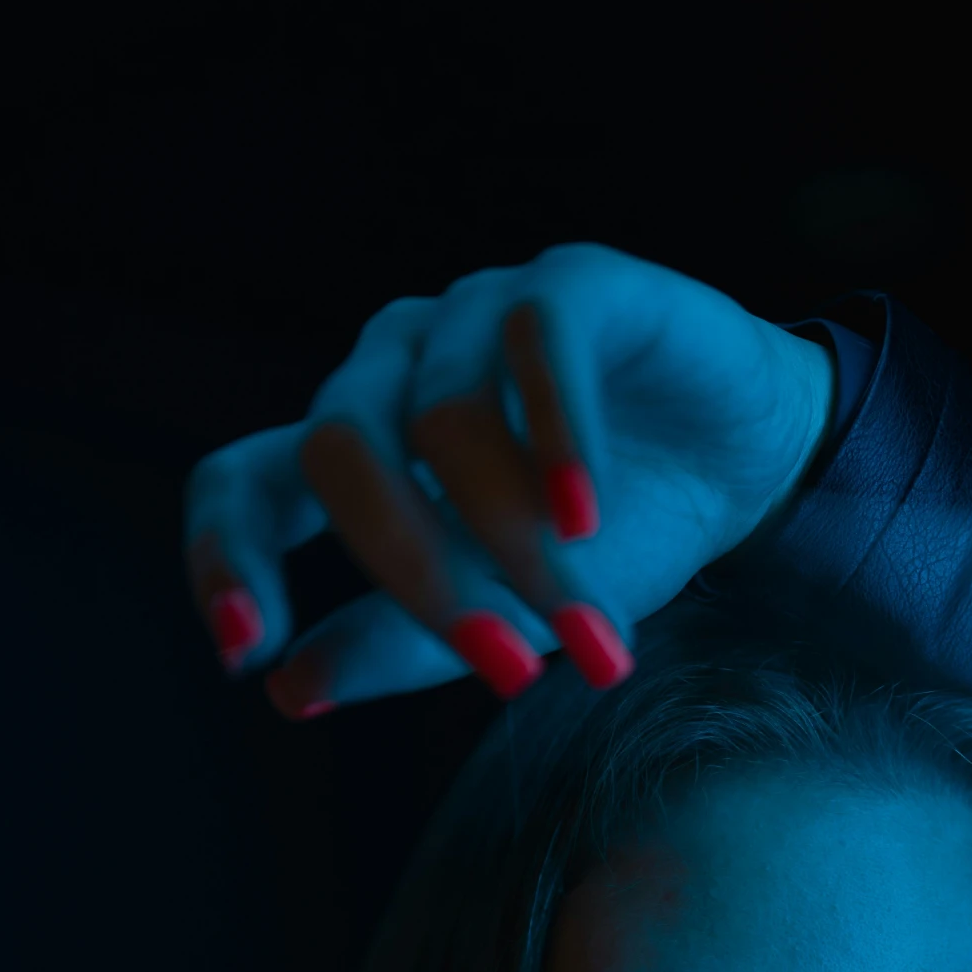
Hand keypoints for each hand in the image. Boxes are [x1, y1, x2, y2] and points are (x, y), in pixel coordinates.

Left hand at [181, 242, 835, 715]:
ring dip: (516, 543)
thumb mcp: (503, 613)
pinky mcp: (572, 282)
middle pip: (336, 451)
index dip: (225, 558)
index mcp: (356, 449)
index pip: (244, 483)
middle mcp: (394, 366)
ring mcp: (474, 312)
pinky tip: (585, 517)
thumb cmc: (613, 540)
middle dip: (413, 574)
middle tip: (502, 668)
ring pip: (440, 416)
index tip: (246, 649)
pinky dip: (555, 438)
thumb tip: (285, 688)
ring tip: (591, 631)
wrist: (746, 468)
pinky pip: (535, 341)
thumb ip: (399, 643)